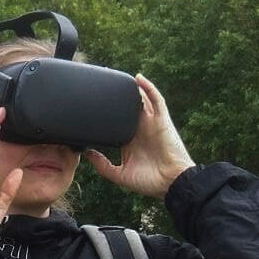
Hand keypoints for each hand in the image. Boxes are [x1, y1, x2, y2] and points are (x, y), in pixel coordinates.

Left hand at [85, 74, 195, 198]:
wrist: (171, 183)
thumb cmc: (149, 181)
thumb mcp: (120, 175)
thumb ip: (102, 166)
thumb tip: (87, 154)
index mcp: (129, 141)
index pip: (115, 123)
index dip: (105, 114)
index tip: (90, 107)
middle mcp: (139, 130)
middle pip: (126, 108)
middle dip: (116, 97)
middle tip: (100, 85)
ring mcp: (150, 123)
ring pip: (140, 101)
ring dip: (130, 89)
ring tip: (115, 76)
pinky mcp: (161, 120)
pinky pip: (156, 99)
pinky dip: (148, 88)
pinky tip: (138, 78)